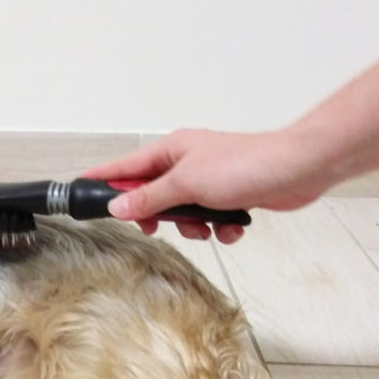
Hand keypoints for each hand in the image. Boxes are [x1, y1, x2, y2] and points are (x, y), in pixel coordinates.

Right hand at [81, 128, 332, 242]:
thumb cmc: (243, 166)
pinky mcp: (230, 197)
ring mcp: (209, 180)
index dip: (103, 180)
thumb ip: (149, 199)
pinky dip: (219, 228)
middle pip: (152, 194)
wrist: (297, 169)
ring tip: (207, 226)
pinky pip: (211, 219)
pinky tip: (232, 227)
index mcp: (171, 150)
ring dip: (193, 226)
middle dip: (158, 215)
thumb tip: (117, 207)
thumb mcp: (186, 184)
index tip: (81, 191)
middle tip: (156, 227)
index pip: (125, 167)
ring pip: (182, 212)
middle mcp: (187, 163)